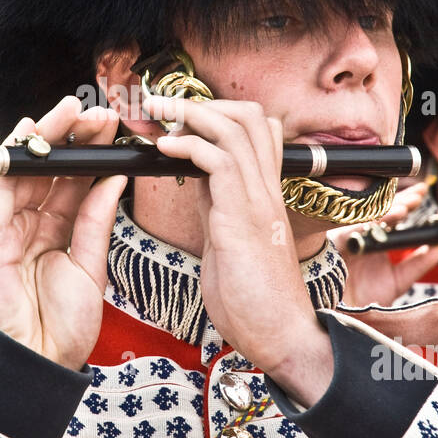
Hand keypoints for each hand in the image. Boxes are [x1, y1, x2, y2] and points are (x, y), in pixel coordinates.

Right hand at [0, 96, 126, 370]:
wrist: (36, 363)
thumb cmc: (62, 326)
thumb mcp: (90, 267)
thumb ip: (97, 221)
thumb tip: (114, 179)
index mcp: (57, 232)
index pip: (74, 181)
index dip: (92, 152)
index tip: (115, 127)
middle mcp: (31, 224)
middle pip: (50, 169)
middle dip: (73, 136)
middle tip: (99, 112)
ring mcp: (9, 229)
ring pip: (25, 170)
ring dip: (46, 137)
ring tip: (72, 111)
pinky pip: (1, 190)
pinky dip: (12, 159)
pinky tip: (29, 132)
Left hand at [145, 95, 333, 405]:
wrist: (279, 335)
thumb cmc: (254, 297)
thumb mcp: (231, 238)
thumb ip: (219, 202)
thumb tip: (195, 173)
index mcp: (262, 193)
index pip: (256, 129)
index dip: (218, 113)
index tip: (178, 118)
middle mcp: (266, 189)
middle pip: (249, 115)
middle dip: (203, 102)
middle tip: (163, 107)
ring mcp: (258, 200)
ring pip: (236, 128)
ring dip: (190, 113)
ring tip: (158, 113)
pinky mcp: (243, 218)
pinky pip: (218, 161)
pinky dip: (188, 145)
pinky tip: (163, 148)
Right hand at [331, 183, 437, 307]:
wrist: (344, 318)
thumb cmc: (366, 300)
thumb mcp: (399, 280)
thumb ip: (420, 263)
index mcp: (374, 240)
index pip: (391, 215)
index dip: (406, 203)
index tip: (423, 193)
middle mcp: (360, 235)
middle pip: (380, 210)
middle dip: (400, 200)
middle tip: (419, 192)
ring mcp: (347, 238)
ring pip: (367, 216)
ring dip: (387, 210)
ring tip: (407, 207)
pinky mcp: (334, 244)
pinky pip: (352, 228)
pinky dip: (368, 223)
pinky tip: (384, 220)